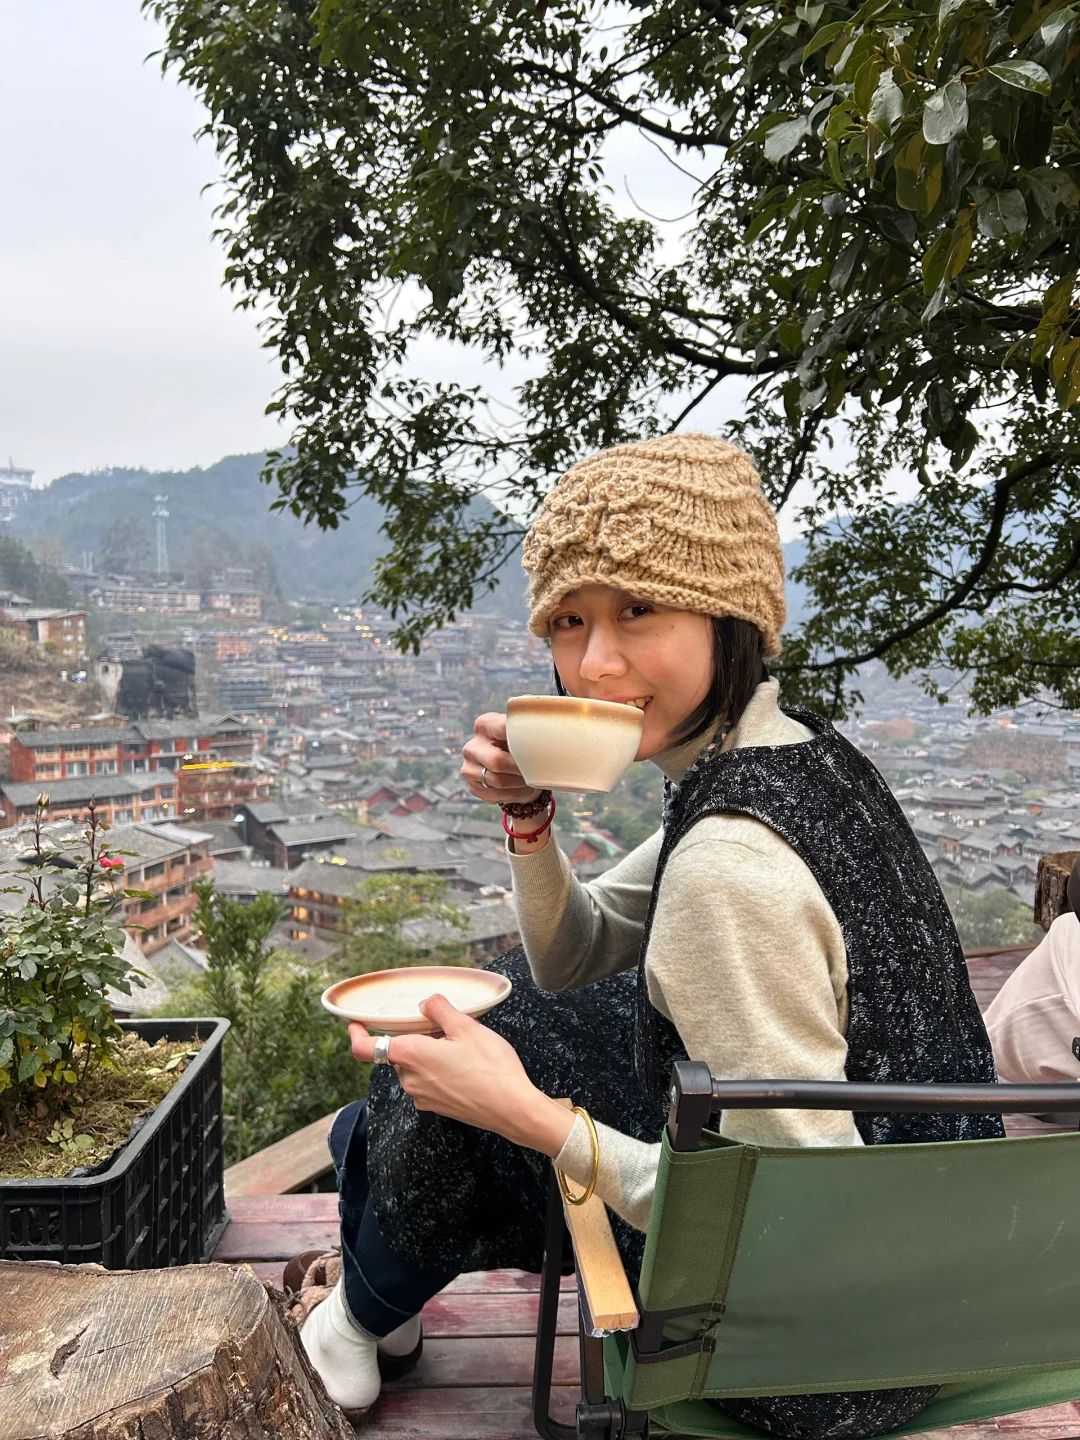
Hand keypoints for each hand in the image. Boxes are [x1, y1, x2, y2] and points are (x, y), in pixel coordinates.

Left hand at [349, 994, 574, 1156]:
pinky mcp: (436, 1106)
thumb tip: (425, 1004)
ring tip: (460, 1047)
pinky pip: (426, 1081)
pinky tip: (464, 1065)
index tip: (356, 1023)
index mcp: (410, 1055)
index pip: (366, 1049)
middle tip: (442, 1027)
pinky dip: (437, 1069)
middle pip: (397, 1053)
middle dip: (413, 1037)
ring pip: (413, 1066)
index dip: (356, 1034)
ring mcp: (422, 1096)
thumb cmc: (490, 1067)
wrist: (512, 1108)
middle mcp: (409, 1079)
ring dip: (427, 1053)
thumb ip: (439, 1009)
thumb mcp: (466, 1026)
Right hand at [461, 713, 540, 806]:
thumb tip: (543, 738)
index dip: (522, 738)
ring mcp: (469, 769)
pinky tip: (526, 789)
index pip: (502, 728)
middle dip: (521, 768)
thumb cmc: (520, 745)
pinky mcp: (474, 788)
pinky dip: (516, 794)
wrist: (512, 767)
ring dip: (521, 784)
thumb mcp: (522, 733)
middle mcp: (472, 747)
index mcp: (484, 725)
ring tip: (535, 780)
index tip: (539, 744)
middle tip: (538, 770)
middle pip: (497, 761)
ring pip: (498, 781)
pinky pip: (497, 795)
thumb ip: (528, 733)